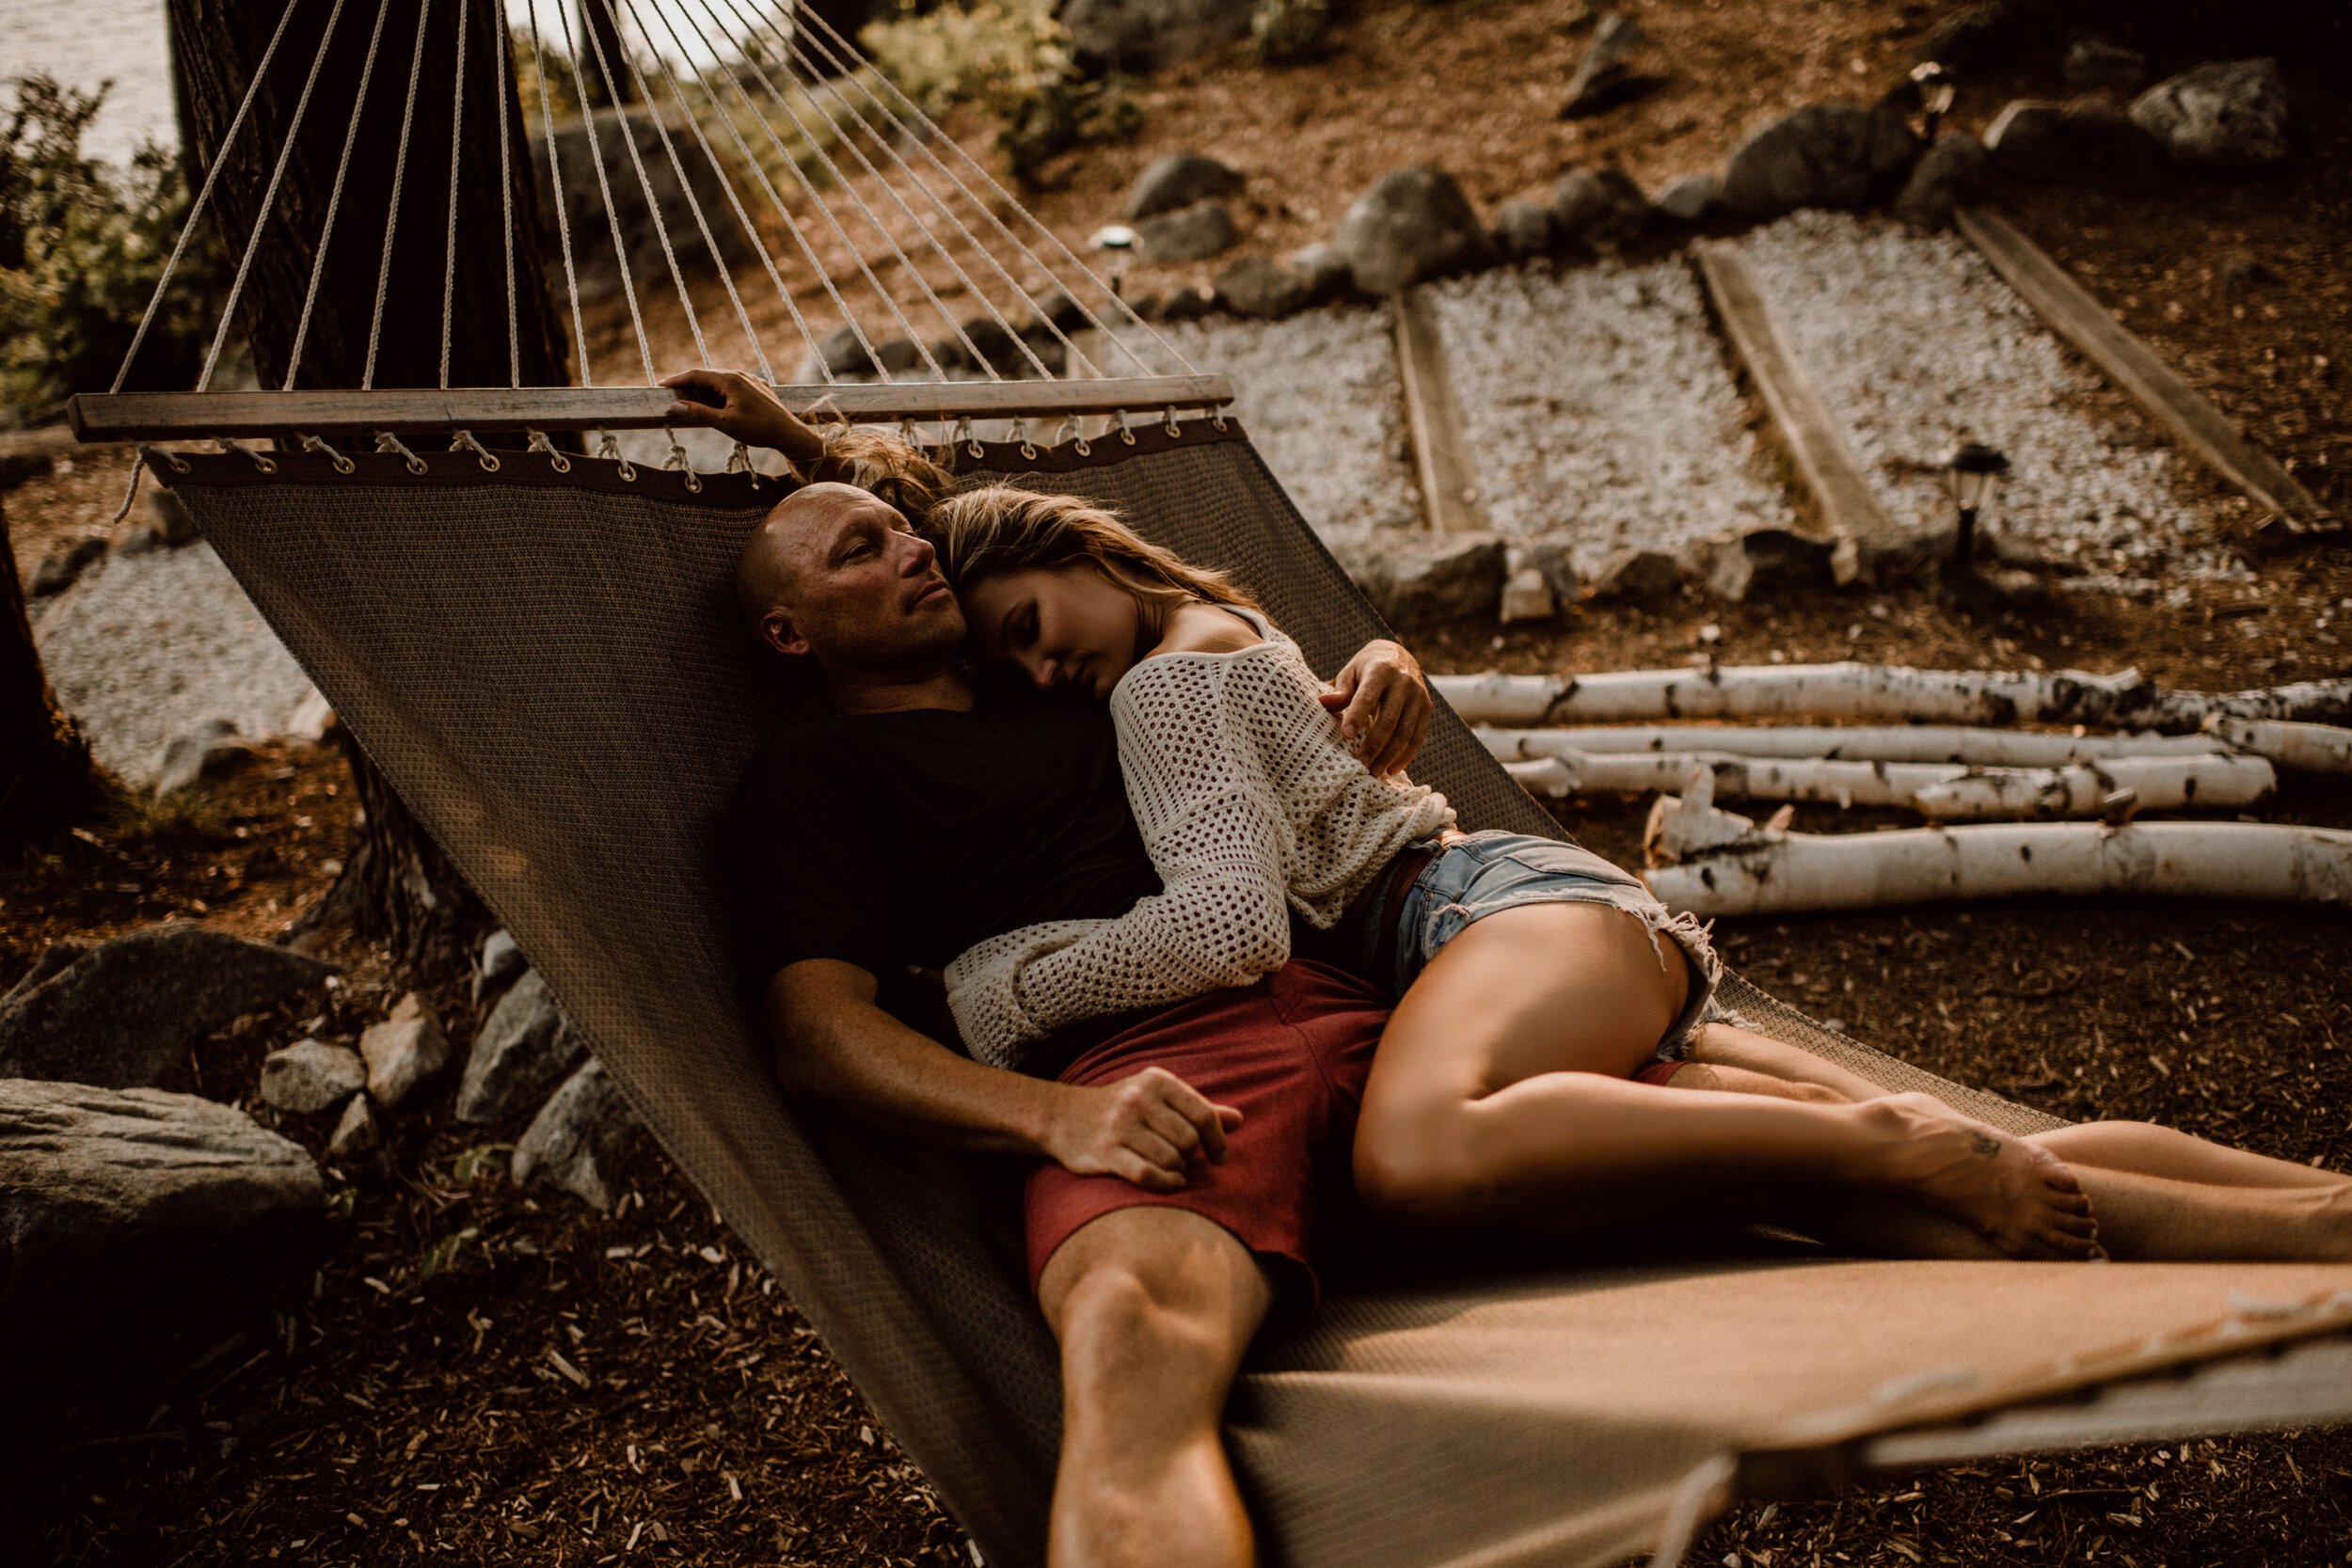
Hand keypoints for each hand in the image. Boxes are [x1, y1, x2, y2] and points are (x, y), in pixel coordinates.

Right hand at [658, 368, 824, 461]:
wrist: (789, 433)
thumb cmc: (759, 429)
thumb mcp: (725, 423)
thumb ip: (699, 413)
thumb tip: (676, 406)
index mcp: (731, 379)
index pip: (697, 374)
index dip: (677, 380)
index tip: (661, 386)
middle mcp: (740, 375)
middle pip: (707, 376)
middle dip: (688, 385)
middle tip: (671, 394)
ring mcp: (750, 381)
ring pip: (720, 382)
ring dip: (703, 390)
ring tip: (689, 399)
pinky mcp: (757, 389)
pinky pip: (732, 387)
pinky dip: (718, 393)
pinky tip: (715, 403)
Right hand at [1042, 1067, 1243, 1191]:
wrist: (1063, 1117)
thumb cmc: (1122, 1109)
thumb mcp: (1159, 1099)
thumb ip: (1198, 1109)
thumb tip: (1239, 1121)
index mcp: (1156, 1082)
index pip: (1204, 1114)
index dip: (1218, 1141)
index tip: (1219, 1156)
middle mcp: (1138, 1099)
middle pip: (1189, 1140)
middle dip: (1191, 1155)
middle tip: (1181, 1158)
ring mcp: (1120, 1125)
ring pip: (1171, 1159)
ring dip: (1177, 1169)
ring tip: (1170, 1167)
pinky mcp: (1105, 1151)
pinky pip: (1148, 1174)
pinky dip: (1166, 1182)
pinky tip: (1170, 1181)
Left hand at [1322, 638, 1430, 776]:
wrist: (1399, 655)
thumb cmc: (1366, 669)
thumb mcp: (1351, 672)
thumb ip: (1341, 691)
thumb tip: (1324, 702)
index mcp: (1380, 670)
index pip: (1368, 696)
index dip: (1357, 716)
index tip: (1345, 736)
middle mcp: (1403, 682)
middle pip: (1389, 718)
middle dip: (1374, 744)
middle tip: (1360, 764)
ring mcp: (1418, 695)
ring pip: (1406, 731)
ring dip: (1390, 755)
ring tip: (1374, 772)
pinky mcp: (1427, 708)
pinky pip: (1419, 736)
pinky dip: (1406, 755)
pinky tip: (1392, 769)